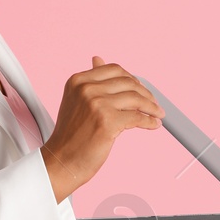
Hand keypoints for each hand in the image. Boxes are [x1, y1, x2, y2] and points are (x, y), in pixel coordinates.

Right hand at [40, 56, 164, 204]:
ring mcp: (97, 104)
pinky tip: (153, 124)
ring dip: (151, 107)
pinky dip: (149, 121)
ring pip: (136, 98)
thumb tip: (98, 59)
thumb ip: (90, 81)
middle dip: (145, 93)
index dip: (132, 79)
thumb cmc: (70, 135)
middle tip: (153, 103)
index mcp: (78, 80)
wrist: (62, 161)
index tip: (141, 89)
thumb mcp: (76, 100)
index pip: (114, 70)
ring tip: (157, 113)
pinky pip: (138, 117)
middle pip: (128, 82)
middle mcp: (86, 89)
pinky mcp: (108, 122)